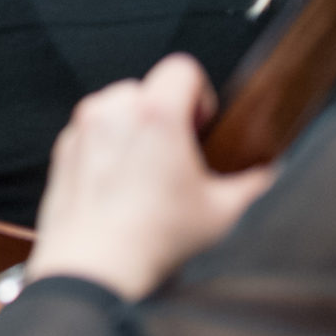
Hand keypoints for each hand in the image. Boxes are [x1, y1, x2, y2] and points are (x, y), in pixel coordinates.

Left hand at [23, 54, 274, 298]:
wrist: (94, 267)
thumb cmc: (155, 240)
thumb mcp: (221, 213)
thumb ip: (255, 185)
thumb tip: (273, 174)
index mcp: (155, 113)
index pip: (184, 67)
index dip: (201, 95)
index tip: (201, 129)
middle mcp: (113, 110)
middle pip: (149, 87)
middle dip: (167, 114)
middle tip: (177, 157)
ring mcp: (83, 128)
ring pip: (117, 106)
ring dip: (135, 127)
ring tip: (148, 173)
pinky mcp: (63, 148)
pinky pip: (93, 130)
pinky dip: (108, 146)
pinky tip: (121, 185)